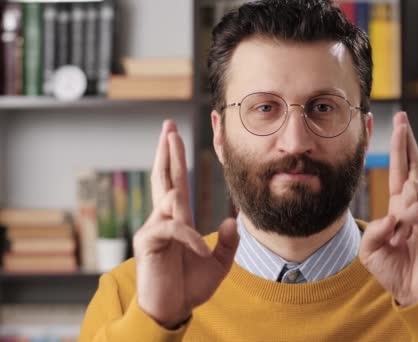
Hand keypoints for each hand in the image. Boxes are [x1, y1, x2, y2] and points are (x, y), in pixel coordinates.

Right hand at [133, 120, 238, 328]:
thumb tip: (233, 219)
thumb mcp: (219, 262)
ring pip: (169, 198)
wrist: (173, 310)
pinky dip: (190, 237)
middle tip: (168, 126)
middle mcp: (163, 219)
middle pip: (164, 178)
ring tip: (178, 171)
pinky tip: (200, 251)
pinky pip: (173, 228)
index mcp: (178, 220)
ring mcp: (153, 229)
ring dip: (178, 190)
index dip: (174, 159)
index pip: (176, 182)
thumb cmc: (190, 286)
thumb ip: (228, 241)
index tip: (173, 137)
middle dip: (166, 151)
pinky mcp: (148, 242)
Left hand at [359, 112, 417, 306]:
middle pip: (414, 166)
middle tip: (402, 117)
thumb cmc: (396, 273)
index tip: (399, 126)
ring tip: (401, 240)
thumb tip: (395, 213)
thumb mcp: (372, 250)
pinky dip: (409, 220)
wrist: (416, 295)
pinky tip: (408, 234)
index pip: (402, 173)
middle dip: (406, 141)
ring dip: (399, 214)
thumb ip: (375, 229)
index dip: (401, 150)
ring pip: (412, 190)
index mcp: (403, 210)